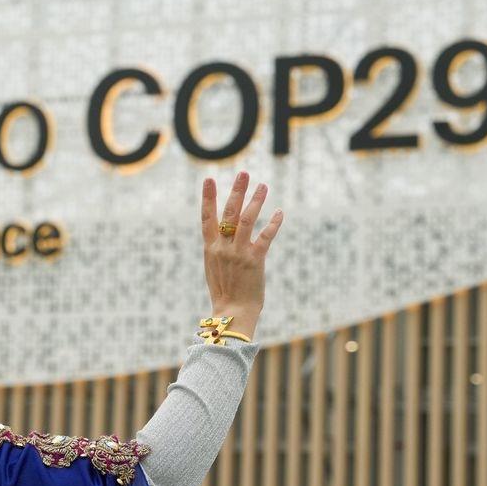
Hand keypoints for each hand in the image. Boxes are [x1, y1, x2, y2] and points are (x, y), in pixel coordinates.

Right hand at [200, 171, 283, 339]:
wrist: (233, 312)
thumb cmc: (224, 293)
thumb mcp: (214, 268)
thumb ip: (217, 249)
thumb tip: (221, 235)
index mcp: (210, 249)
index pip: (207, 217)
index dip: (208, 197)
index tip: (209, 179)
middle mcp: (223, 247)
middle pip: (229, 213)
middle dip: (237, 191)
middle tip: (244, 173)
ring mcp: (239, 252)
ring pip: (248, 220)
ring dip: (256, 201)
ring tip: (263, 185)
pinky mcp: (255, 260)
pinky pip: (266, 236)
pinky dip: (274, 224)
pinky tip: (280, 212)